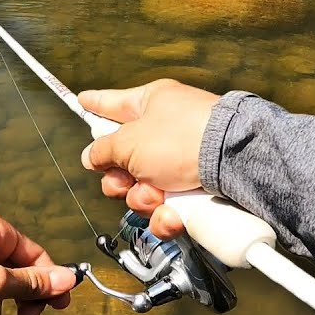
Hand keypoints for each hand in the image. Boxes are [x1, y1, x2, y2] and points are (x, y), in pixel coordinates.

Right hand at [78, 79, 221, 239]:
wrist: (232, 162)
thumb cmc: (185, 138)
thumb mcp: (129, 142)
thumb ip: (103, 150)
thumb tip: (91, 156)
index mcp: (150, 104)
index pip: (113, 103)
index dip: (94, 104)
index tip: (81, 100)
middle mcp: (167, 130)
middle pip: (125, 159)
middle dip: (119, 179)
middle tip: (123, 181)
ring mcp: (183, 161)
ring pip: (144, 189)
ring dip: (142, 199)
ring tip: (155, 195)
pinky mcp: (197, 189)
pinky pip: (168, 208)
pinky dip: (166, 215)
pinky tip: (171, 213)